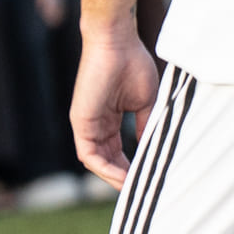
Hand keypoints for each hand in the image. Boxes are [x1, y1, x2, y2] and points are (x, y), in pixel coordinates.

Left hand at [72, 11, 159, 183]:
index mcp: (109, 119)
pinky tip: (123, 177)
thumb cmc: (132, 64)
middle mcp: (94, 125)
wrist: (117, 42)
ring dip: (114, 178)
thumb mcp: (146, 103)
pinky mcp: (80, 122)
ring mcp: (85, 124)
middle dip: (123, 178)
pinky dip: (105, 169)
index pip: (118, 152)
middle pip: (107, 161)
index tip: (148, 178)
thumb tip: (153, 150)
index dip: (131, 168)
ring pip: (97, 162)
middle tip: (143, 191)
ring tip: (135, 189)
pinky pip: (89, 155)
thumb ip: (145, 127)